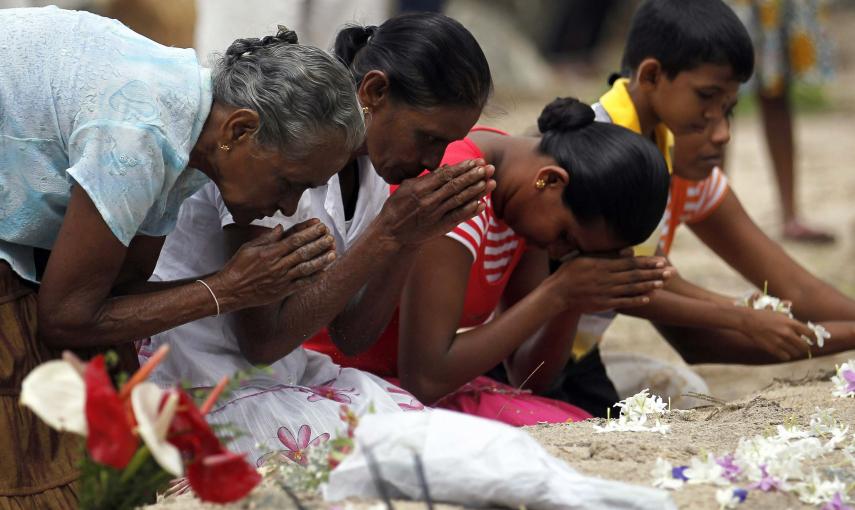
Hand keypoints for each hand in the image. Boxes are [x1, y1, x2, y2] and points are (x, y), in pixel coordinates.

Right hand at [210, 220, 335, 310]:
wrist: (230, 290)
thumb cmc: (238, 266)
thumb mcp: (249, 247)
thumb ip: (267, 238)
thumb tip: (281, 228)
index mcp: (270, 252)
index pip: (294, 239)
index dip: (309, 232)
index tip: (320, 225)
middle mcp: (278, 265)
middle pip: (303, 252)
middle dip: (319, 243)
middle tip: (331, 237)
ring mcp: (282, 279)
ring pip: (306, 268)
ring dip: (321, 260)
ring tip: (333, 253)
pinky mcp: (283, 291)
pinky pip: (301, 284)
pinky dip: (314, 278)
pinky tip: (324, 272)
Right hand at [374, 159, 495, 246]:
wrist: (392, 235)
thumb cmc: (397, 207)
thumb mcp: (406, 188)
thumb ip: (426, 178)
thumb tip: (445, 168)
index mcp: (420, 189)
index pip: (445, 175)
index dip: (462, 168)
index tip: (475, 161)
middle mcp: (429, 201)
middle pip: (455, 186)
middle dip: (473, 176)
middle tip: (488, 168)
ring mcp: (435, 215)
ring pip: (460, 200)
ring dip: (476, 191)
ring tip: (490, 182)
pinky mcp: (440, 227)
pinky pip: (458, 217)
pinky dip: (470, 211)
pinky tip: (482, 204)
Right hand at [544, 251, 670, 312]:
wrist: (558, 293)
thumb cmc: (570, 272)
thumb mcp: (585, 257)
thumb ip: (607, 254)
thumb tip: (628, 250)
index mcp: (603, 265)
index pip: (630, 263)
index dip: (647, 262)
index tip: (661, 261)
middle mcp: (607, 278)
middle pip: (635, 275)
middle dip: (654, 273)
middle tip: (670, 271)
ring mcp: (606, 292)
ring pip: (631, 288)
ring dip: (648, 285)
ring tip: (663, 283)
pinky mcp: (604, 304)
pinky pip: (623, 302)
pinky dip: (636, 300)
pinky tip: (648, 298)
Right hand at [738, 308, 815, 360]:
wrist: (748, 320)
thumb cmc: (763, 314)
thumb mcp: (778, 312)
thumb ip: (790, 317)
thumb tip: (798, 319)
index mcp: (790, 323)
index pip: (809, 333)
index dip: (814, 338)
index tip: (814, 340)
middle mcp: (787, 333)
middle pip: (804, 345)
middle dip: (805, 347)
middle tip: (803, 347)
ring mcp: (780, 341)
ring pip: (795, 352)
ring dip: (795, 352)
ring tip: (793, 350)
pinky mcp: (772, 348)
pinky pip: (785, 357)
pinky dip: (786, 356)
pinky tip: (784, 352)